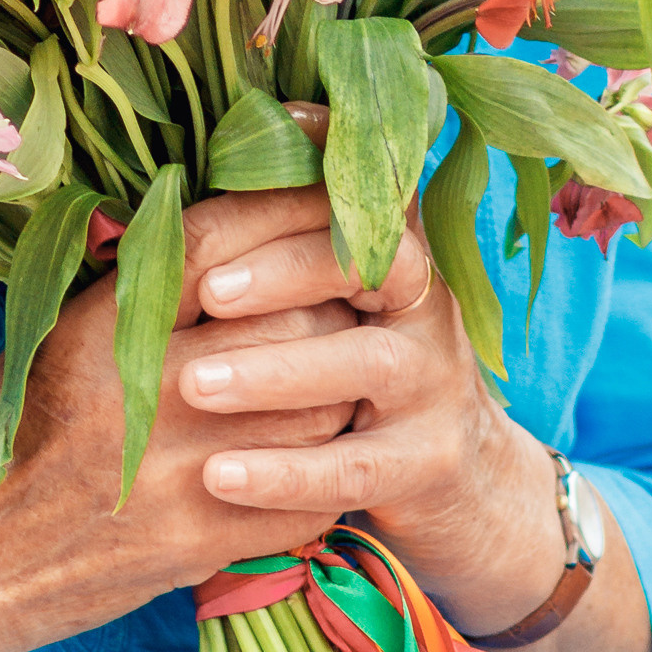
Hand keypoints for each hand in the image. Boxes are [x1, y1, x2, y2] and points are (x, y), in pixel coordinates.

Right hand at [0, 183, 367, 637]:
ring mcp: (180, 472)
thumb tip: (203, 222)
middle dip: (328, 310)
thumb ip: (126, 286)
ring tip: (332, 381)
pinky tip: (314, 460)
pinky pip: (308, 495)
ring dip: (337, 390)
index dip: (281, 217)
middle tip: (336, 310)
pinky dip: (326, 472)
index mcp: (104, 326)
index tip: (315, 213)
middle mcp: (147, 391)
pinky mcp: (200, 542)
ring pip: (320, 408)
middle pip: (294, 322)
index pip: (219, 243)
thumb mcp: (44, 338)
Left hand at [177, 188, 565, 642]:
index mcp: (389, 248)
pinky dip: (285, 473)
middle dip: (283, 270)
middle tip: (208, 292)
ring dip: (275, 371)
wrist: (457, 472)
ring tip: (194, 384)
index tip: (218, 180)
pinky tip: (219, 475)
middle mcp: (424, 302)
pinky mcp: (430, 459)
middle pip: (368, 262)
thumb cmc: (352, 366)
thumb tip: (196, 176)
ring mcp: (435, 381)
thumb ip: (278, 244)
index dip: (286, 192)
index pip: (346, 199)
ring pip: (365, 361)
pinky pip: (354, 467)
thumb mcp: (330, 299)